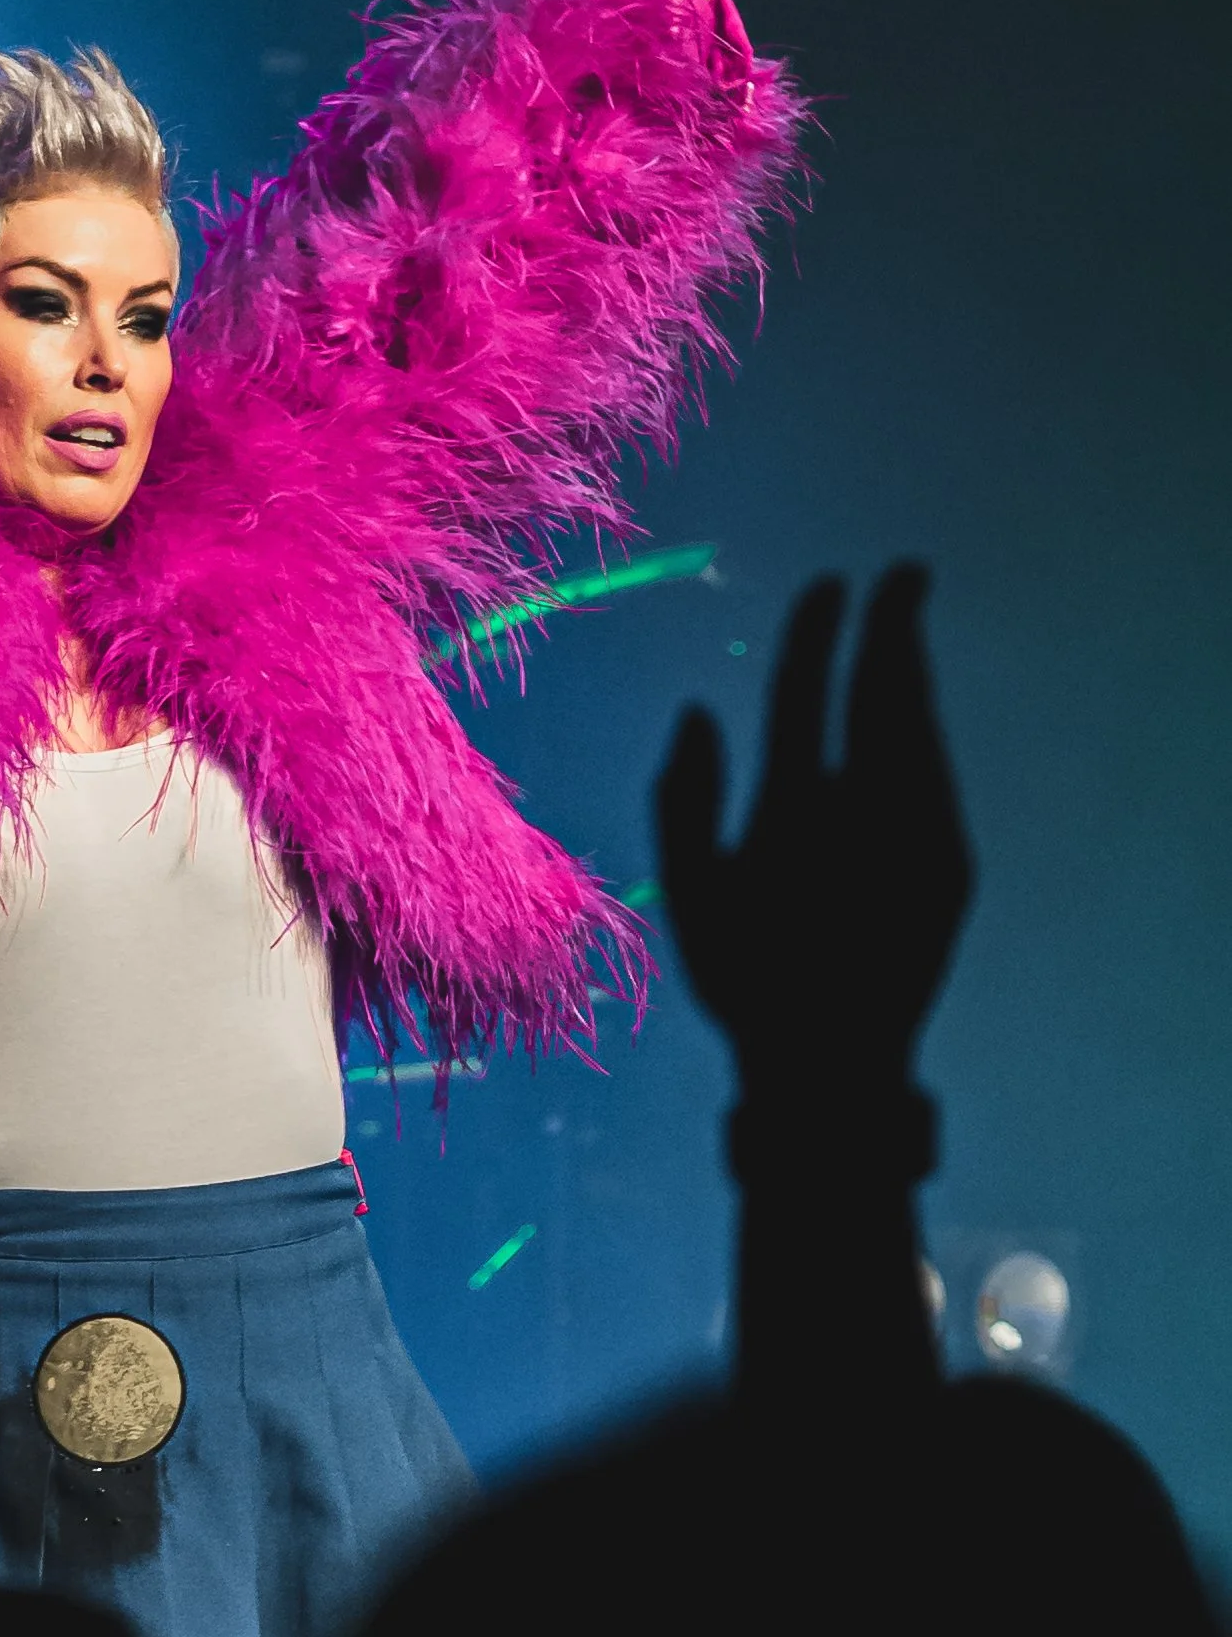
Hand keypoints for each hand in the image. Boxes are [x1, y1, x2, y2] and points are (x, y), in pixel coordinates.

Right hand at [652, 566, 972, 1095]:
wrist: (835, 1064)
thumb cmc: (746, 976)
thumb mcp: (690, 891)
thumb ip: (685, 795)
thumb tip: (698, 709)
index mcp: (789, 811)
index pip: (805, 695)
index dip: (816, 634)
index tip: (829, 583)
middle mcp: (862, 813)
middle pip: (882, 695)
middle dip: (892, 628)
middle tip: (906, 573)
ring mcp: (916, 836)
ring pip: (919, 729)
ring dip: (914, 672)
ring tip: (906, 625)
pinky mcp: (952, 863)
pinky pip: (939, 774)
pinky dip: (926, 729)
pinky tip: (915, 711)